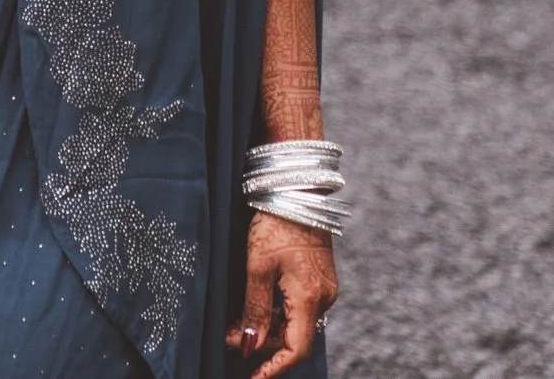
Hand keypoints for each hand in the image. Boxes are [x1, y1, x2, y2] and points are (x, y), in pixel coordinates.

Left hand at [227, 210, 338, 372]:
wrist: (295, 193)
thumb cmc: (275, 226)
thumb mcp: (257, 268)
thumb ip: (254, 310)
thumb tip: (248, 346)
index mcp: (310, 299)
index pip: (296, 349)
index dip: (274, 368)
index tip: (253, 378)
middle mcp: (323, 298)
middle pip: (293, 337)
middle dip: (262, 344)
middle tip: (230, 338)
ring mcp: (323, 288)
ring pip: (294, 322)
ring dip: (267, 327)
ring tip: (236, 323)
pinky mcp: (318, 279)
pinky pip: (297, 306)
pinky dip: (276, 312)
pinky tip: (254, 306)